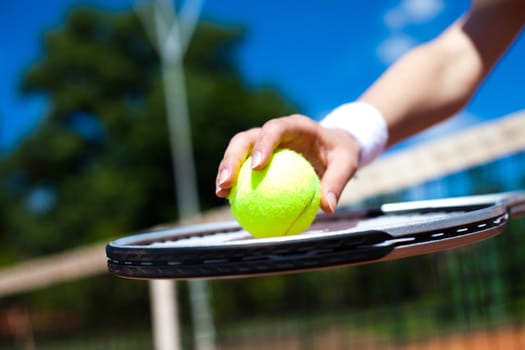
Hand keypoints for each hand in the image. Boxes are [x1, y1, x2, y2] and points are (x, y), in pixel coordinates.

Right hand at [215, 114, 360, 213]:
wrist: (336, 147)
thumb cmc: (341, 153)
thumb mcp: (347, 163)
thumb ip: (337, 182)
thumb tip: (327, 207)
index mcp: (296, 126)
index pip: (275, 128)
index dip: (262, 144)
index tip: (256, 167)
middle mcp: (275, 131)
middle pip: (247, 138)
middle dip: (232, 158)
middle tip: (227, 182)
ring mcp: (264, 143)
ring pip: (238, 151)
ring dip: (226, 169)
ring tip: (221, 193)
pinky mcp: (260, 156)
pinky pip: (244, 168)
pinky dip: (235, 181)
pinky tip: (229, 200)